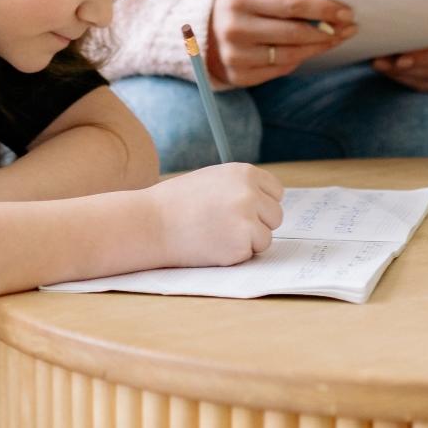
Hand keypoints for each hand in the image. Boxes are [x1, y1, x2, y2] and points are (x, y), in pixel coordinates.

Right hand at [145, 164, 285, 267]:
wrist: (151, 223)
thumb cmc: (177, 203)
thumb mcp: (213, 179)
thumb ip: (241, 187)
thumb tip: (266, 201)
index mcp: (244, 173)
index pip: (276, 192)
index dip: (261, 204)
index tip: (245, 211)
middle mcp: (250, 193)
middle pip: (275, 216)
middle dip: (257, 224)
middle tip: (227, 226)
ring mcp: (247, 219)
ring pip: (265, 237)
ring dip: (247, 241)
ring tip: (216, 234)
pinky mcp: (241, 244)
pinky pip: (250, 253)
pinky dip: (234, 254)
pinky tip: (211, 245)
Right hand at [208, 0, 355, 87]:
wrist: (194, 33)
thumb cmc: (236, 8)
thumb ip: (286, 3)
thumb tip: (330, 14)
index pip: (292, 4)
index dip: (324, 9)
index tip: (347, 12)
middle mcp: (235, 28)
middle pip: (296, 32)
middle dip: (328, 31)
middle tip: (349, 28)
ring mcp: (236, 56)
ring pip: (291, 54)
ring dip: (319, 47)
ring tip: (335, 39)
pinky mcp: (239, 76)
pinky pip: (280, 69)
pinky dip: (298, 59)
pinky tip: (310, 50)